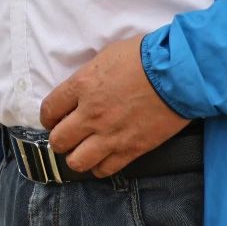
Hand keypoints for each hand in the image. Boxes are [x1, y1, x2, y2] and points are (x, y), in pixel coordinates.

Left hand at [40, 36, 188, 176]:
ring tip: (82, 150)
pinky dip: (99, 167)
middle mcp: (91, 113)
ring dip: (76, 156)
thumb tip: (80, 88)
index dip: (48, 117)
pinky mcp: (131, 149)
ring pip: (77, 161)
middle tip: (67, 134)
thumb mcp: (106, 56)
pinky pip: (105, 169)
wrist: (178, 73)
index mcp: (81, 85)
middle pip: (58, 140)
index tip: (53, 118)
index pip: (49, 110)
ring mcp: (110, 134)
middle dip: (59, 139)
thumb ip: (88, 76)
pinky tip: (102, 158)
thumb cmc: (144, 57)